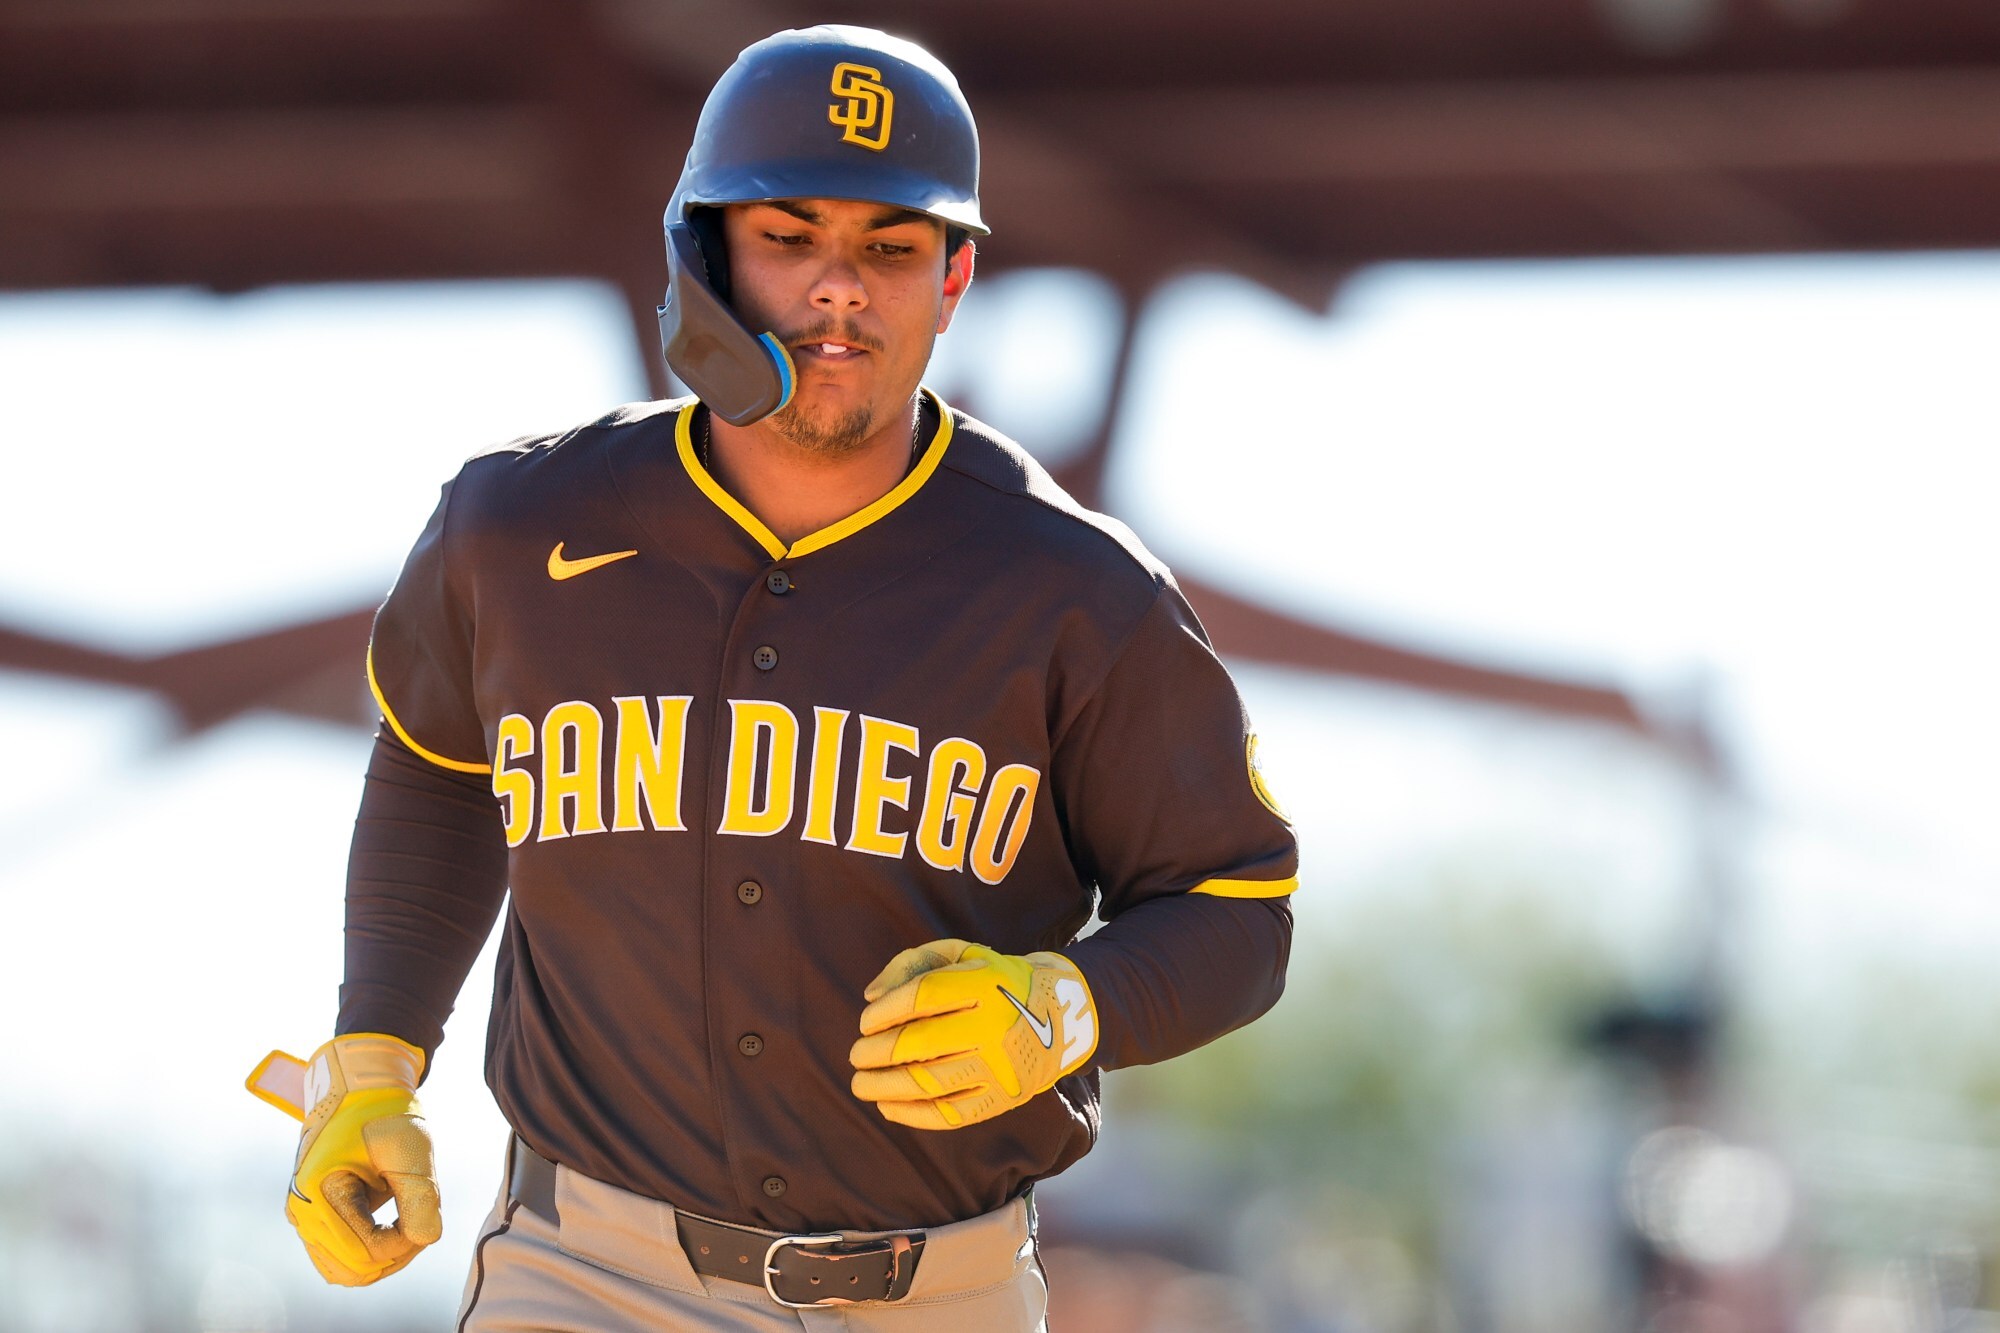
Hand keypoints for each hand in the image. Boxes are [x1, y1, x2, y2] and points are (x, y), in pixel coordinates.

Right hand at [245, 1033, 441, 1285]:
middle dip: (396, 1255)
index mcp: (318, 1192)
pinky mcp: (313, 1218)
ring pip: (344, 1271)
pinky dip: (371, 1251)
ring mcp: (304, 1217)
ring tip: (410, 1222)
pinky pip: (339, 1257)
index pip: (366, 1252)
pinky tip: (396, 1225)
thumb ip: (420, 1196)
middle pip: (352, 1271)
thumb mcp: (411, 1148)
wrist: (358, 1089)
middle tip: (421, 1221)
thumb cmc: (384, 1113)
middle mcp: (302, 1211)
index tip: (426, 1214)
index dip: (405, 1244)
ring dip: (384, 1257)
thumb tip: (426, 1240)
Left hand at [849, 939, 1098, 1130]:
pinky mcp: (1003, 1099)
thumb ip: (913, 963)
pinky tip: (888, 1106)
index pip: (921, 996)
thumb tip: (871, 996)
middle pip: (919, 1043)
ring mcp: (1000, 1067)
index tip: (865, 1022)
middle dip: (875, 1053)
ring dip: (884, 1087)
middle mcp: (995, 1025)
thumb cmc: (993, 982)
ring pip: (929, 1083)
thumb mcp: (962, 955)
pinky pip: (950, 1114)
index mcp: (984, 983)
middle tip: (855, 1055)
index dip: (884, 1011)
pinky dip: (911, 1114)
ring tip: (861, 1084)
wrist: (1058, 1017)